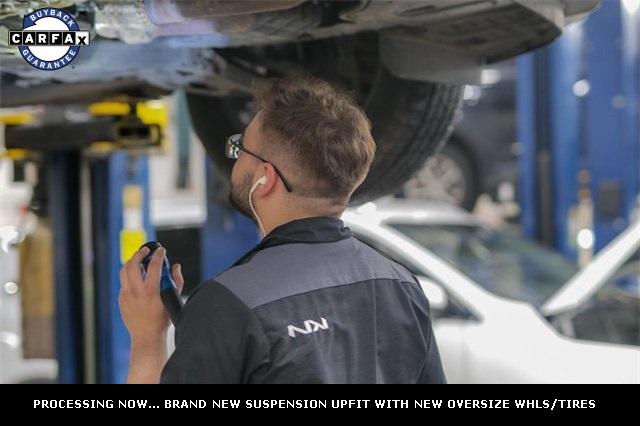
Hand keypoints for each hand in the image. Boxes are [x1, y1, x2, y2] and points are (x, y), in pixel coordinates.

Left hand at [119, 246, 183, 382]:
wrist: (146, 335)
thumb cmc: (162, 318)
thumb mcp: (172, 298)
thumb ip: (176, 280)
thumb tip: (175, 266)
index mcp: (151, 291)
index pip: (154, 265)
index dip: (158, 254)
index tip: (161, 250)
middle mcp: (136, 291)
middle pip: (133, 264)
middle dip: (140, 253)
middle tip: (146, 250)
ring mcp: (126, 295)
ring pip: (124, 271)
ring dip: (132, 262)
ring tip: (139, 259)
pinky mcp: (121, 299)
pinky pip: (123, 282)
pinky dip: (130, 275)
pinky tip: (137, 276)